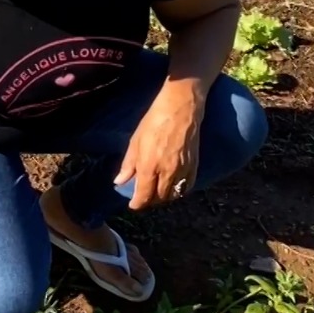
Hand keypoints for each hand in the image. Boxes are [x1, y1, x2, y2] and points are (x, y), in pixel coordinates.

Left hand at [114, 80, 203, 210]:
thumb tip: (119, 182)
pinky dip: (179, 191)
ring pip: (173, 195)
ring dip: (164, 197)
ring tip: (157, 192)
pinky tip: (173, 186)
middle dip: (150, 201)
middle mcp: (166, 172)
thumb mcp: (135, 141)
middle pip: (158, 198)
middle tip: (144, 196)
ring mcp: (182, 170)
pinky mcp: (194, 165)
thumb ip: (128, 164)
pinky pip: (187, 187)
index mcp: (149, 167)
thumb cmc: (154, 121)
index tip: (133, 205)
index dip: (137, 204)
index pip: (143, 196)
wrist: (180, 107)